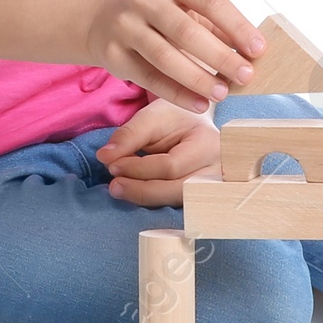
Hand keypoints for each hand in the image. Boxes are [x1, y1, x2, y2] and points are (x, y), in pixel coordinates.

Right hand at [85, 0, 264, 112]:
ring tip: (222, 94)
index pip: (210, 0)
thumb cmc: (159, 12)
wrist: (100, 17)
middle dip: (221, 57)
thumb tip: (251, 53)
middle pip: (187, 31)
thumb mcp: (183, 4)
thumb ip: (214, 23)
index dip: (237, 26)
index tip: (259, 49)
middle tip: (246, 76)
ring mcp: (125, 25)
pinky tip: (198, 103)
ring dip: (198, 79)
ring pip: (166, 57)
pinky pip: (149, 78)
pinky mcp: (112, 54)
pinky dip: (176, 94)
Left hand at [95, 98, 220, 207]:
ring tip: (119, 189)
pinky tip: (134, 193)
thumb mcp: (152, 117)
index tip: (111, 165)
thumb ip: (129, 136)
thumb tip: (104, 157)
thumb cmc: (175, 118)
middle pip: (177, 191)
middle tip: (113, 186)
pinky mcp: (201, 198)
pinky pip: (176, 205)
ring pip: (177, 202)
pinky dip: (153, 200)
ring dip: (145, 198)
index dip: (138, 169)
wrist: (195, 125)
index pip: (171, 166)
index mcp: (208, 144)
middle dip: (141, 190)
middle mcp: (218, 171)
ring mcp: (213, 189)